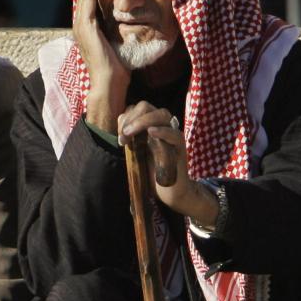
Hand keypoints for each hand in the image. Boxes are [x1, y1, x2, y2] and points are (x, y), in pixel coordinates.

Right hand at [73, 0, 129, 132]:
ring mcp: (81, 28)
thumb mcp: (115, 46)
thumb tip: (125, 28)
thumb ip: (115, 35)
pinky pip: (88, 3)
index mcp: (86, 33)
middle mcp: (80, 29)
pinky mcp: (86, 27)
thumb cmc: (116, 69)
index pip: (87, 8)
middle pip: (82, 1)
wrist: (109, 82)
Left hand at [117, 102, 218, 226]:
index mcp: (150, 126)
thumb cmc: (152, 175)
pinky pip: (174, 134)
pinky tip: (151, 132)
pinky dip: (162, 131)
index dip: (125, 118)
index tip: (120, 138)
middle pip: (146, 106)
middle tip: (124, 136)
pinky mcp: (180, 147)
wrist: (169, 193)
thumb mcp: (135, 154)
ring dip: (142, 121)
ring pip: (161, 114)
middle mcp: (162, 127)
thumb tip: (121, 129)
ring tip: (130, 133)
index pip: (137, 109)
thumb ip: (130, 140)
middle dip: (131, 118)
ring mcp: (172, 135)